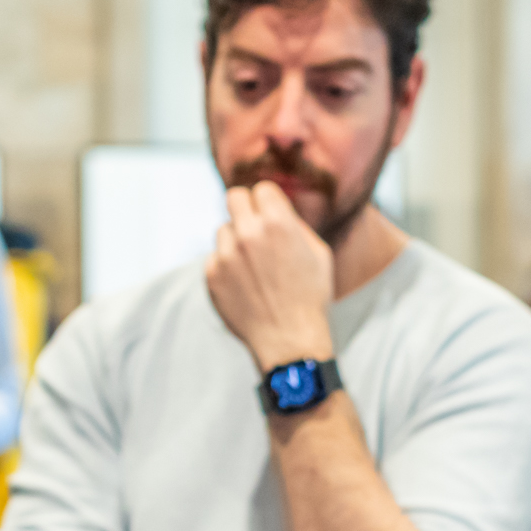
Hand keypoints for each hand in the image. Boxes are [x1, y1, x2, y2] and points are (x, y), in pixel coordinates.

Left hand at [204, 182, 335, 374]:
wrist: (289, 340)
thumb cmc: (310, 297)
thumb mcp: (318, 253)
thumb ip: (294, 223)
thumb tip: (275, 206)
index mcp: (278, 222)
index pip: (261, 189)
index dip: (268, 201)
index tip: (270, 214)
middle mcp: (248, 233)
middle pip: (234, 197)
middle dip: (245, 208)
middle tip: (253, 226)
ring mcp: (226, 255)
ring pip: (224, 230)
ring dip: (235, 241)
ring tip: (254, 267)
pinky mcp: (212, 275)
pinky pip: (215, 257)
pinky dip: (226, 267)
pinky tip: (244, 285)